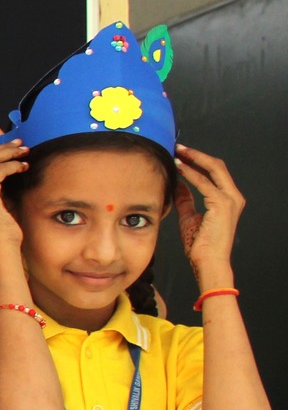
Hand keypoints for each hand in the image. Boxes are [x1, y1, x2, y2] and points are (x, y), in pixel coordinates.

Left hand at [174, 144, 243, 286]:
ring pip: (213, 169)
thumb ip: (186, 199)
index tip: (180, 154)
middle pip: (216, 165)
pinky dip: (190, 173)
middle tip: (177, 148)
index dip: (198, 160)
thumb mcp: (190, 216)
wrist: (208, 262)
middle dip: (196, 154)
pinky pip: (204, 183)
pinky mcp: (222, 204)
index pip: (214, 172)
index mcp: (228, 199)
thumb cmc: (200, 245)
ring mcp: (230, 199)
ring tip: (176, 153)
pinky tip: (178, 168)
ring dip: (193, 159)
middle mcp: (233, 196)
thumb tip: (177, 184)